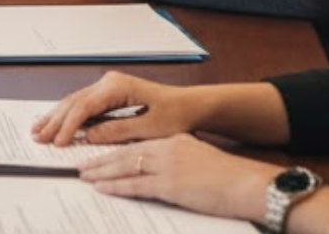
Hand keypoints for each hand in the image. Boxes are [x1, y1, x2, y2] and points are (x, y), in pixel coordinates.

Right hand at [31, 71, 199, 146]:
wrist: (191, 106)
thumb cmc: (176, 114)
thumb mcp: (149, 128)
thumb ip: (117, 130)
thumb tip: (89, 135)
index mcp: (117, 87)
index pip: (84, 106)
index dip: (68, 125)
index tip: (58, 141)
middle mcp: (109, 83)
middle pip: (74, 102)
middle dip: (55, 120)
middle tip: (38, 136)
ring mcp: (108, 87)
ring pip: (75, 101)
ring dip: (57, 116)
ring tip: (39, 129)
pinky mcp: (110, 95)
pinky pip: (84, 104)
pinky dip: (69, 114)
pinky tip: (56, 121)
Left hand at [79, 135, 277, 223]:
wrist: (248, 185)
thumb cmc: (229, 177)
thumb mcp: (199, 156)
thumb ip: (178, 156)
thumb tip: (159, 166)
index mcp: (173, 140)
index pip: (136, 143)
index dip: (114, 148)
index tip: (98, 152)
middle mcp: (166, 149)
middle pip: (124, 152)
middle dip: (100, 158)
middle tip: (80, 163)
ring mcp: (167, 166)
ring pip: (124, 166)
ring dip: (101, 171)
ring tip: (83, 174)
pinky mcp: (170, 185)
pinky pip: (135, 185)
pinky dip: (115, 186)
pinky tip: (102, 188)